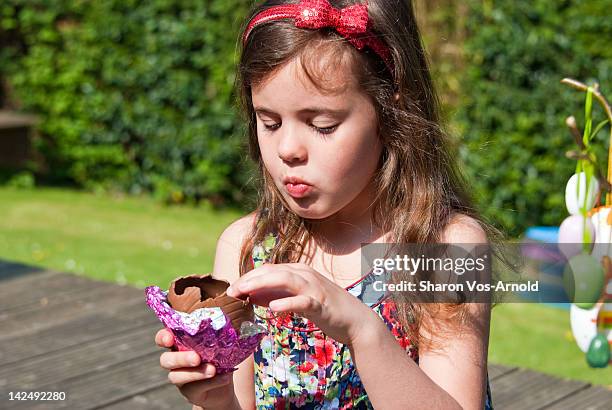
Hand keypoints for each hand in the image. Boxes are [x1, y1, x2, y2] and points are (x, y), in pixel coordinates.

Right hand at [155, 328, 236, 408]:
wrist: (224, 385)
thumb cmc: (220, 357)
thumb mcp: (220, 345)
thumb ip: (219, 336)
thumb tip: (229, 325)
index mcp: (179, 344)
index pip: (163, 338)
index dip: (163, 338)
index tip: (170, 339)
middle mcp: (174, 361)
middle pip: (166, 359)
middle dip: (180, 358)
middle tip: (196, 358)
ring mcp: (179, 378)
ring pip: (176, 376)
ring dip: (195, 373)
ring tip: (213, 370)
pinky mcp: (188, 392)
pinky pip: (194, 388)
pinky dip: (211, 382)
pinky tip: (224, 378)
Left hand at [226, 263, 379, 344]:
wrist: (355, 321)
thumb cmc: (325, 309)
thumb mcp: (297, 298)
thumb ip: (277, 294)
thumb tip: (252, 296)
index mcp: (299, 271)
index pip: (267, 269)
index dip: (247, 277)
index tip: (231, 289)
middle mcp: (306, 274)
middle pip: (272, 271)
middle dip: (249, 279)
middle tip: (231, 292)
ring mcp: (314, 287)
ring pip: (285, 279)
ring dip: (261, 285)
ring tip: (244, 293)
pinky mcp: (322, 304)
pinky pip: (303, 301)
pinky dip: (287, 303)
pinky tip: (273, 308)